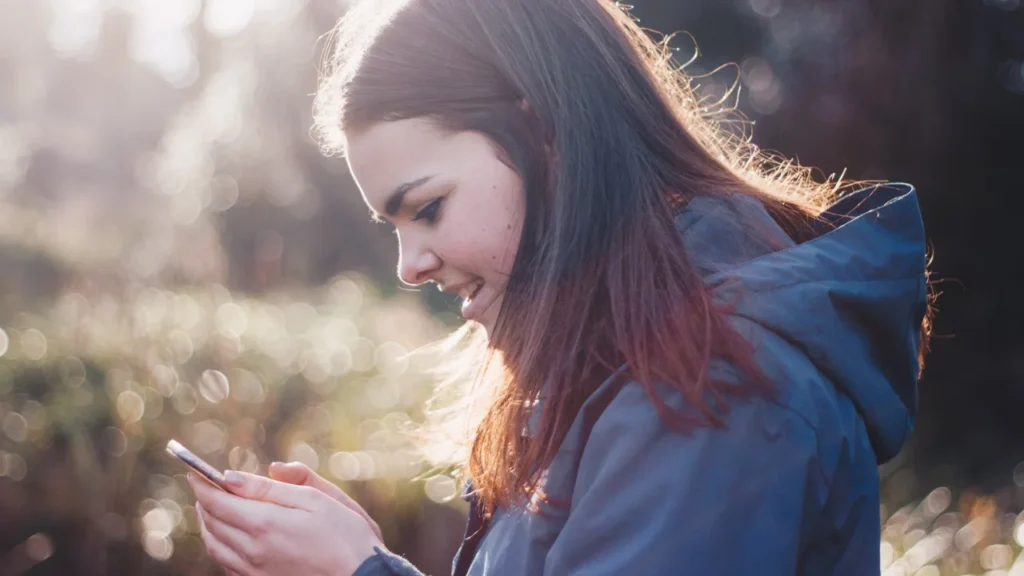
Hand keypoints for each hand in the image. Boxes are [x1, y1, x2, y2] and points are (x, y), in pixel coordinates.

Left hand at [188, 469, 383, 575]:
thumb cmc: (345, 535)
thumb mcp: (315, 499)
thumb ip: (271, 487)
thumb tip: (232, 476)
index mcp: (264, 523)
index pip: (217, 500)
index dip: (202, 483)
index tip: (193, 470)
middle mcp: (252, 550)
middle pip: (211, 522)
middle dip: (204, 500)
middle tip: (203, 484)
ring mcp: (253, 571)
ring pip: (214, 545)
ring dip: (207, 523)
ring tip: (210, 507)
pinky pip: (226, 563)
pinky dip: (218, 545)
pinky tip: (227, 536)